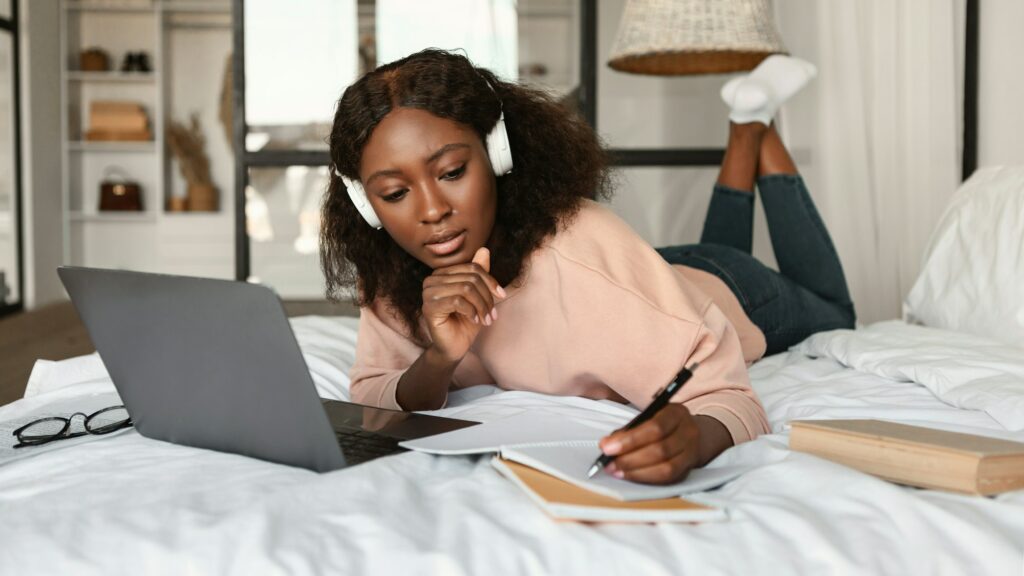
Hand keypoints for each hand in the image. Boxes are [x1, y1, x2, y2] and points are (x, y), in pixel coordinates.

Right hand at [421, 247, 505, 362]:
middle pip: (470, 278)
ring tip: (486, 319)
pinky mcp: (429, 308)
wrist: (454, 347)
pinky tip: (475, 320)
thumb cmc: (465, 321)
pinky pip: (458, 301)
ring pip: (466, 289)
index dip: (490, 281)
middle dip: (487, 297)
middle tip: (493, 314)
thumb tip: (484, 250)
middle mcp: (432, 280)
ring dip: (482, 306)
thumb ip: (479, 274)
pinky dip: (472, 311)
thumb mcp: (478, 296)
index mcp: (442, 273)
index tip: (502, 296)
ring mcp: (428, 293)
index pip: (472, 267)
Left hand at [597, 404, 700, 484]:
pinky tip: (630, 476)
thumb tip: (606, 445)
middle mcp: (688, 432)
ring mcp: (691, 453)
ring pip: (666, 468)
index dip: (630, 440)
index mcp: (676, 413)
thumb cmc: (665, 425)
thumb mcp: (649, 417)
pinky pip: (668, 479)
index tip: (607, 448)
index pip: (655, 427)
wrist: (695, 435)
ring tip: (617, 471)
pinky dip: (646, 479)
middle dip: (629, 459)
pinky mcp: (688, 470)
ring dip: (636, 472)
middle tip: (609, 463)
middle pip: (660, 450)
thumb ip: (629, 430)